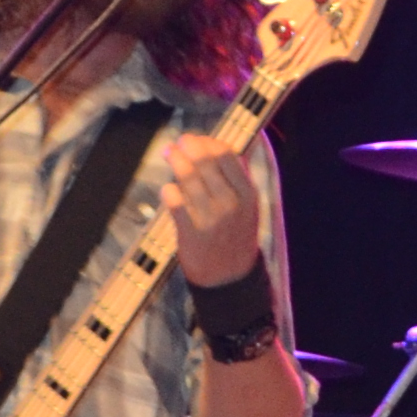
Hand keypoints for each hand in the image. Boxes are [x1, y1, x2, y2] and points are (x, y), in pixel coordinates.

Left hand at [168, 141, 264, 286]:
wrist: (229, 278)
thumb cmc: (236, 236)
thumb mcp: (248, 208)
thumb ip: (238, 179)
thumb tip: (224, 148)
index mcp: (248, 194)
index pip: (227, 156)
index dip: (209, 142)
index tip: (198, 139)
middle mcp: (231, 203)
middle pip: (205, 163)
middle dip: (188, 147)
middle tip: (179, 142)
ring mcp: (210, 218)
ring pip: (188, 178)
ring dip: (176, 161)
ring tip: (168, 152)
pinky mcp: (191, 232)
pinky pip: (174, 202)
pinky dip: (169, 191)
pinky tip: (168, 188)